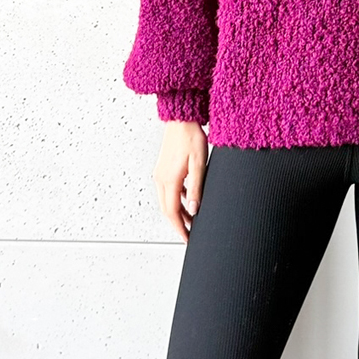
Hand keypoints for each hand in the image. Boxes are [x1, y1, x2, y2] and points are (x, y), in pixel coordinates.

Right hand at [153, 120, 208, 243]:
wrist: (181, 119)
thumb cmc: (191, 137)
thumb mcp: (199, 164)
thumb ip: (196, 188)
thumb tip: (194, 210)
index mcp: (169, 180)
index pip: (172, 212)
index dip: (180, 228)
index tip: (187, 238)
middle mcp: (161, 179)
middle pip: (167, 210)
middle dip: (178, 224)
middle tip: (190, 234)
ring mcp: (160, 174)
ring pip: (167, 201)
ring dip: (178, 212)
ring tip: (192, 219)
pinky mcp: (163, 169)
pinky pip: (167, 191)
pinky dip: (176, 200)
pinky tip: (187, 200)